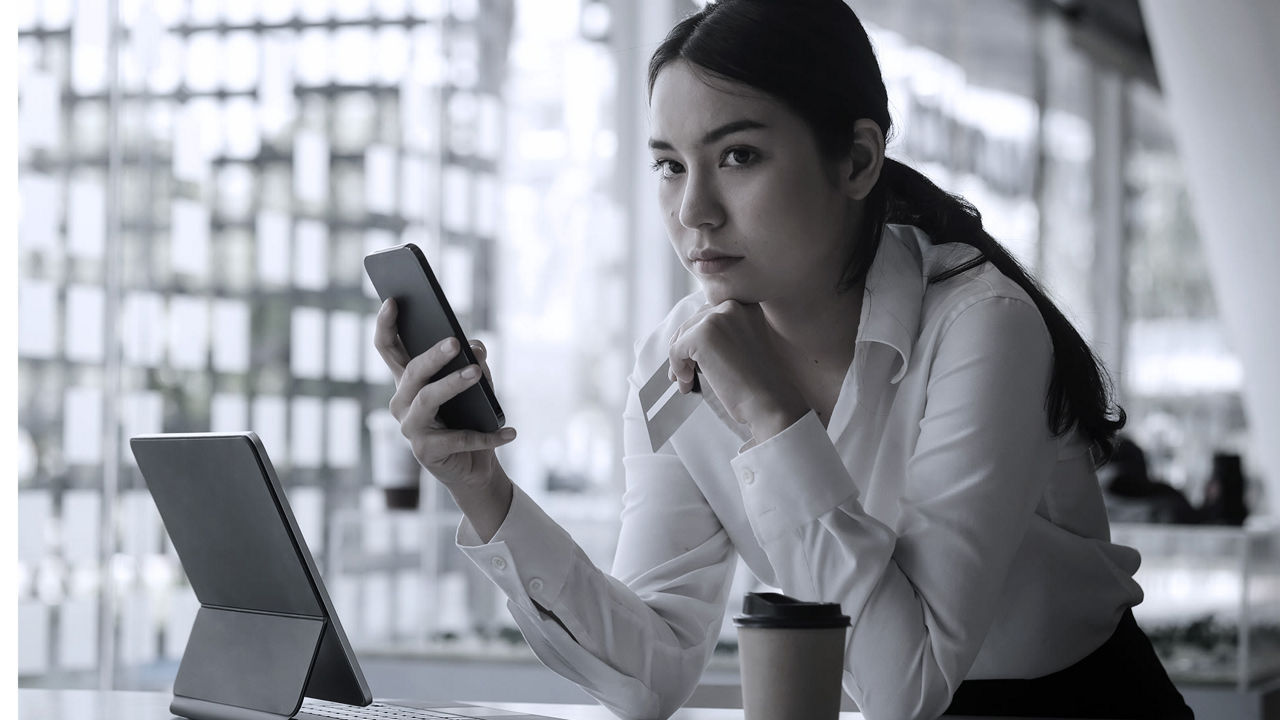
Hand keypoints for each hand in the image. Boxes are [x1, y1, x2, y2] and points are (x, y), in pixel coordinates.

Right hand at [374, 298, 516, 492]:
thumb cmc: (470, 417)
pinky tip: (510, 432)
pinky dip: (488, 435)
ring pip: (428, 398)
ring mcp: (410, 428)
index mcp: (408, 380)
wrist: (474, 466)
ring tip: (477, 373)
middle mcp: (402, 402)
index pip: (388, 348)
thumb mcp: (475, 385)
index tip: (393, 300)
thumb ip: (473, 362)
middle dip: (433, 355)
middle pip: (411, 371)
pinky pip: (459, 438)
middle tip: (455, 342)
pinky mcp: (425, 452)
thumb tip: (475, 349)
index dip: (385, 324)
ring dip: (453, 384)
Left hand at [668, 300, 808, 439]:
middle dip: (685, 349)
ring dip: (680, 361)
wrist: (770, 402)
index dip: (697, 339)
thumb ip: (724, 334)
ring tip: (687, 381)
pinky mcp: (703, 335)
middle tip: (684, 373)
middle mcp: (733, 306)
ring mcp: (717, 318)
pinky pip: (676, 350)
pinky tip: (689, 384)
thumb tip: (688, 337)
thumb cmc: (760, 383)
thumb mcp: (745, 345)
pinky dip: (677, 369)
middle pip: (692, 323)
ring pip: (682, 336)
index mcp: (746, 306)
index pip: (709, 315)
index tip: (695, 360)